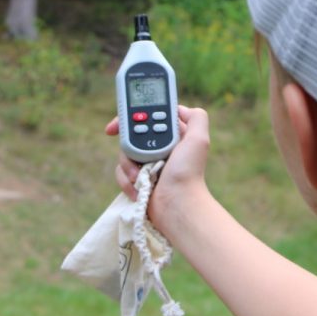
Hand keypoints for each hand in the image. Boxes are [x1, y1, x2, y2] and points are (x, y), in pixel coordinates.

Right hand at [104, 105, 210, 231]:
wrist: (176, 206)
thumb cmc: (187, 173)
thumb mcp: (199, 140)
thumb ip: (196, 118)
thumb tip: (179, 109)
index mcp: (173, 137)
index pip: (148, 117)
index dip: (132, 116)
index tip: (117, 124)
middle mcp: (160, 148)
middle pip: (131, 135)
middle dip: (127, 145)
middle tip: (130, 153)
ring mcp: (147, 164)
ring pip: (124, 154)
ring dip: (128, 166)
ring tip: (141, 177)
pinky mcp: (138, 180)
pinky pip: (121, 173)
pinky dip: (127, 181)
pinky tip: (138, 188)